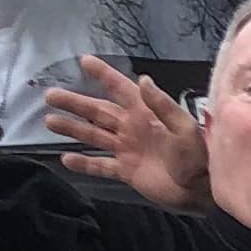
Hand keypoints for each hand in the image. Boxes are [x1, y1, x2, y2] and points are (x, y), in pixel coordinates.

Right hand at [41, 57, 209, 207]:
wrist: (201, 190)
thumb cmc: (197, 155)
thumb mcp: (183, 127)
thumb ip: (163, 105)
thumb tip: (143, 80)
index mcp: (145, 113)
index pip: (120, 88)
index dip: (103, 74)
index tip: (83, 60)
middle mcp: (131, 128)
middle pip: (97, 111)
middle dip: (74, 103)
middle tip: (50, 95)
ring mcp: (127, 149)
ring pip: (93, 135)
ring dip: (72, 128)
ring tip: (49, 121)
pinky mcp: (126, 171)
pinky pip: (100, 165)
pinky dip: (84, 163)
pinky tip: (66, 158)